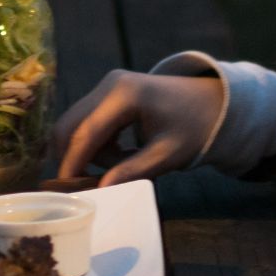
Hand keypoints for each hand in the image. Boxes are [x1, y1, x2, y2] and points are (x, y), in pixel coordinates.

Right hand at [51, 70, 222, 186]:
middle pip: (70, 125)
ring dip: (89, 151)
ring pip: (76, 125)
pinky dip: (95, 142)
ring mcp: (106, 86)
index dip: (73, 163)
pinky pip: (87, 122)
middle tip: (90, 183)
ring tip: (124, 163)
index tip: (66, 190)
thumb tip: (102, 189)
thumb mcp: (167, 154)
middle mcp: (109, 84)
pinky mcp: (107, 92)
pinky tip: (122, 153)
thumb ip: (133, 170)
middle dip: (74, 157)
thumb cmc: (194, 128)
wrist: (210, 103)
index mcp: (126, 95)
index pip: (86, 133)